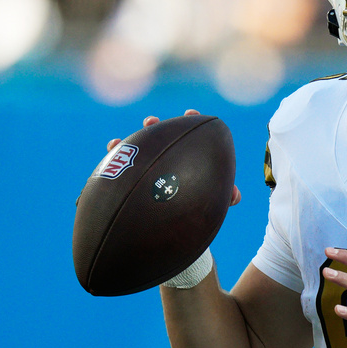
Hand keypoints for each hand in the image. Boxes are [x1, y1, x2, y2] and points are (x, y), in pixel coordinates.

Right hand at [106, 109, 240, 205]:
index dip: (190, 121)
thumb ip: (223, 197)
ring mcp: (146, 169)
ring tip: (116, 142)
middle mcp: (165, 160)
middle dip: (155, 127)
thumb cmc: (193, 212)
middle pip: (159, 138)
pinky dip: (112, 157)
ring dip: (128, 143)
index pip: (189, 135)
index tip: (191, 114)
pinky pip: (116, 169)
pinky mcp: (128, 181)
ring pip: (136, 151)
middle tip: (151, 122)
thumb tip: (235, 196)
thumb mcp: (210, 203)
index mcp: (185, 159)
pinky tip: (110, 150)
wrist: (171, 233)